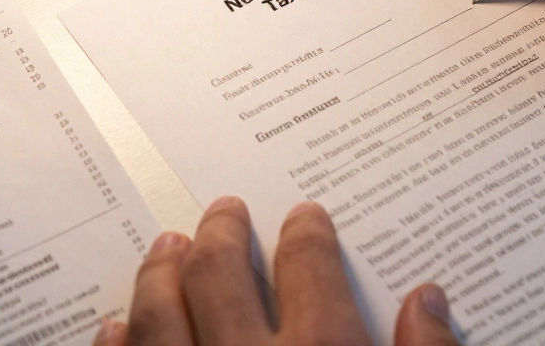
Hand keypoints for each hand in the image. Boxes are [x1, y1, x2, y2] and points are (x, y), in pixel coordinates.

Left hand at [93, 197, 459, 345]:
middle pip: (220, 274)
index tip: (304, 216)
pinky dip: (118, 343)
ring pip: (161, 316)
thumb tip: (429, 300)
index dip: (306, 233)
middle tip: (221, 211)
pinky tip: (116, 325)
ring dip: (160, 275)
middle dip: (220, 233)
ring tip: (164, 247)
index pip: (308, 266)